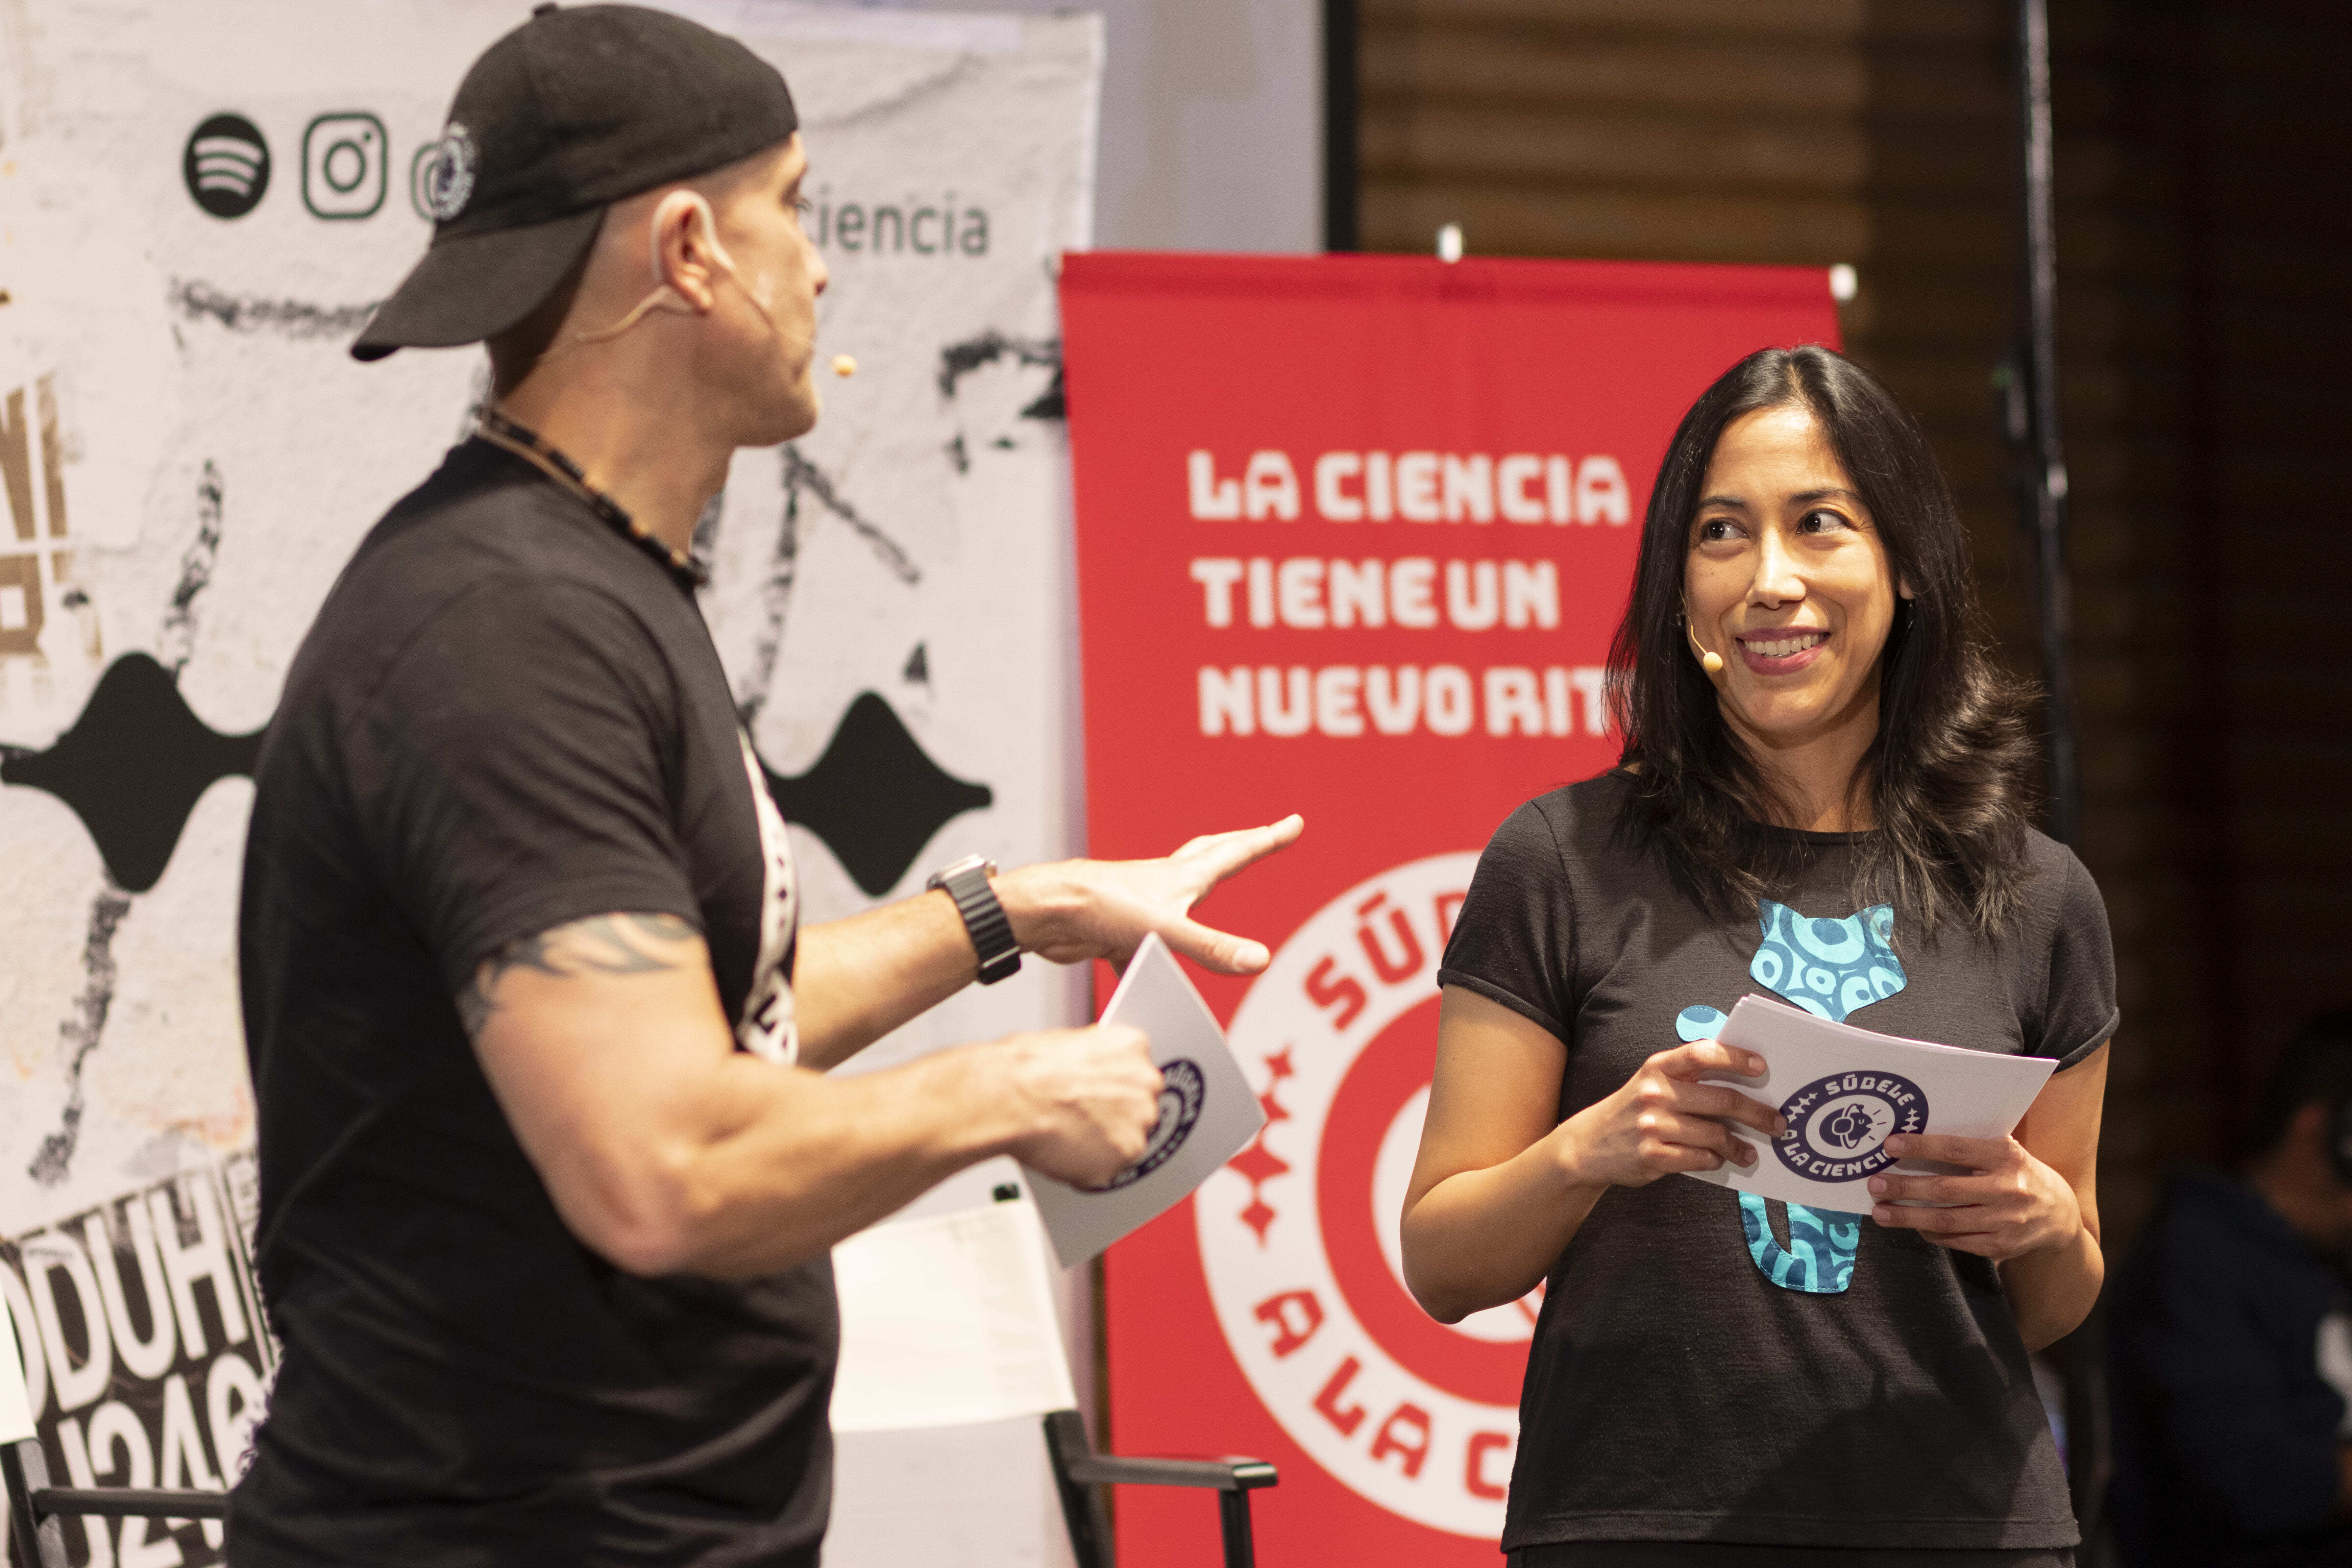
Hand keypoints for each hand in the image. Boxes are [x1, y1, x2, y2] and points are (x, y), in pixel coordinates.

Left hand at [998, 815, 1302, 974]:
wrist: (1046, 911)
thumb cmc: (1100, 907)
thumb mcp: (1167, 931)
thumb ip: (1213, 948)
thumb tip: (1259, 959)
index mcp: (1182, 878)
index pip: (1236, 853)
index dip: (1268, 839)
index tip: (1294, 822)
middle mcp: (1163, 884)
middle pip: (1210, 856)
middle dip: (1240, 845)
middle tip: (1263, 834)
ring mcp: (1139, 903)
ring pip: (1177, 895)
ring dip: (1196, 892)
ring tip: (1207, 892)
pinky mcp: (1117, 927)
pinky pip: (1143, 942)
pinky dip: (1149, 955)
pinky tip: (1146, 976)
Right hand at [1000, 1024, 1163, 1187]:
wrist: (1011, 1098)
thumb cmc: (1026, 1069)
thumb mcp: (1066, 1044)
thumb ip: (1093, 1061)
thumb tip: (1088, 1072)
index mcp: (1132, 1046)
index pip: (1135, 1071)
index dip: (1112, 1087)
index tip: (1097, 1094)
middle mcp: (1145, 1083)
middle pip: (1138, 1106)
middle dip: (1113, 1115)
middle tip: (1079, 1117)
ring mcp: (1138, 1121)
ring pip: (1126, 1139)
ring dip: (1103, 1143)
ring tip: (1066, 1134)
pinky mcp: (1125, 1154)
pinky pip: (1109, 1167)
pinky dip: (1088, 1167)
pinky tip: (1063, 1151)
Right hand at [1560, 1040, 1783, 1188]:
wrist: (1589, 1145)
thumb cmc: (1634, 1109)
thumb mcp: (1653, 1082)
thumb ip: (1689, 1078)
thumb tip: (1746, 1085)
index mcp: (1659, 1067)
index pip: (1702, 1054)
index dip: (1735, 1058)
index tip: (1762, 1067)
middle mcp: (1656, 1093)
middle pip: (1723, 1099)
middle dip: (1758, 1113)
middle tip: (1778, 1123)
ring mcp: (1653, 1125)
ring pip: (1716, 1135)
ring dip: (1740, 1146)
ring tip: (1750, 1152)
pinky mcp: (1653, 1156)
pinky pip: (1700, 1158)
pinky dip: (1715, 1160)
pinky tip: (1719, 1160)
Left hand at [1865, 1133, 2081, 1260]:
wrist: (2060, 1215)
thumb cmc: (2021, 1174)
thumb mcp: (2005, 1151)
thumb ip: (1971, 1146)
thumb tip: (1917, 1137)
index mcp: (2007, 1157)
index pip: (1956, 1150)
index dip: (1921, 1147)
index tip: (1890, 1145)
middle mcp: (2008, 1190)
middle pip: (1946, 1190)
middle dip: (1904, 1188)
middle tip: (1874, 1185)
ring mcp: (2005, 1221)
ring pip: (1947, 1221)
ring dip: (1908, 1217)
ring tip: (1880, 1212)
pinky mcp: (2001, 1246)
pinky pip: (1956, 1241)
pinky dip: (1931, 1234)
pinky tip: (1913, 1226)